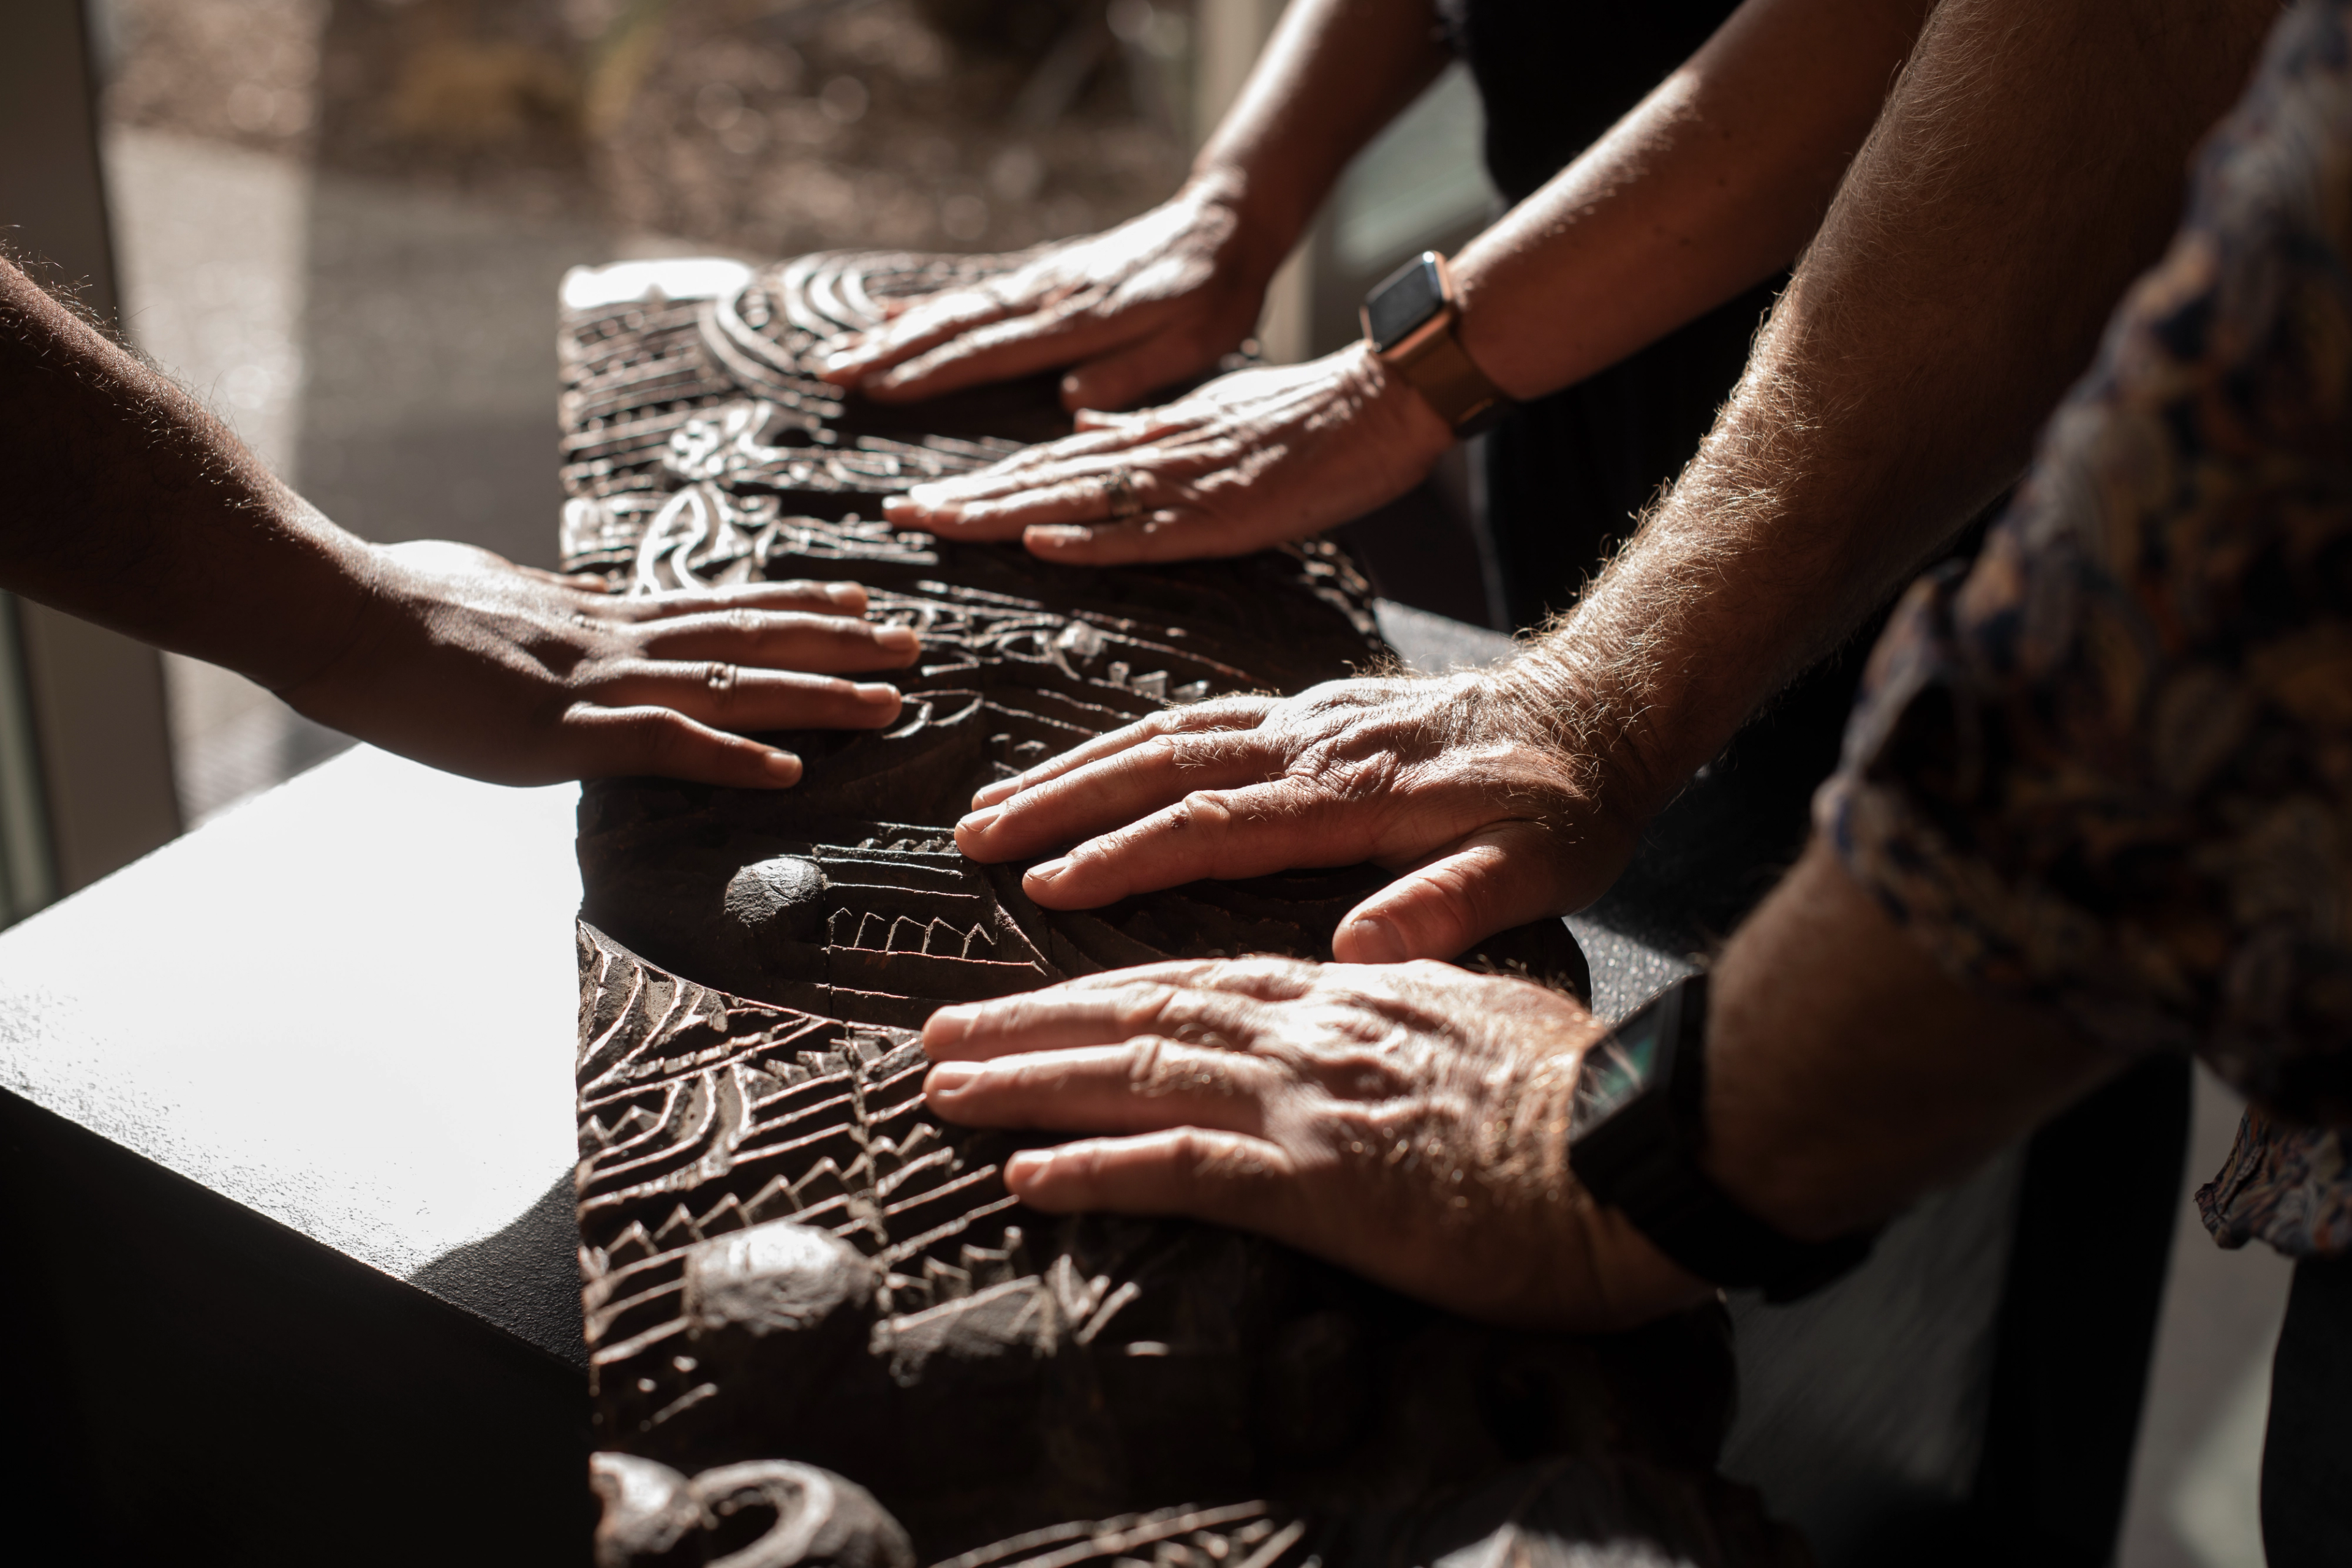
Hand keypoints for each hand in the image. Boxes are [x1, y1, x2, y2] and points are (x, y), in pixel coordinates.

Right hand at [277, 540, 919, 787]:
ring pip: (730, 683)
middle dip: (838, 645)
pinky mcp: (559, 730)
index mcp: (596, 616)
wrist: (333, 610)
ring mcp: (591, 684)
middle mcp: (613, 641)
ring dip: (816, 695)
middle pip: (748, 637)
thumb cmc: (396, 603)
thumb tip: (573, 607)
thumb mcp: (494, 596)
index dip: (791, 607)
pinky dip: (730, 757)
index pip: (716, 606)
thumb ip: (548, 612)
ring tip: (892, 699)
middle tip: (915, 643)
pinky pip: (663, 744)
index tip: (854, 602)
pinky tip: (791, 772)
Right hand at [818, 182, 1275, 410]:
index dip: (934, 373)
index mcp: (1081, 322)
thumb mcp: (1193, 344)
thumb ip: (1134, 371)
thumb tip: (1069, 398)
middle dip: (891, 351)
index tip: (880, 390)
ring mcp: (1041, 283)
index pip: (992, 351)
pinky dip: (928, 304)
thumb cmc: (1214, 296)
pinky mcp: (1043, 276)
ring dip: (896, 332)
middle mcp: (1048, 298)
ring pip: (955, 308)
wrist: (1223, 226)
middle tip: (832, 374)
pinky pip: (975, 292)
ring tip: (842, 353)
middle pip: (956, 326)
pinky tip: (891, 313)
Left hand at [879, 345, 1451, 565]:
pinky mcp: (1229, 513)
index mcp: (1149, 440)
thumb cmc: (1306, 414)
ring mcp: (1187, 485)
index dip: (980, 484)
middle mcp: (1154, 457)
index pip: (1046, 466)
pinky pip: (1149, 532)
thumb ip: (1144, 428)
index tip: (920, 500)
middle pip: (1041, 482)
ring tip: (937, 524)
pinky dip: (1094, 537)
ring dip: (1002, 515)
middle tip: (895, 516)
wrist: (1384, 396)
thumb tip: (1083, 430)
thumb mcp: (1210, 414)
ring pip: (1077, 501)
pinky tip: (1042, 543)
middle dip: (964, 500)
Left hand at [921, 957, 1704, 1329]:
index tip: (1032, 998)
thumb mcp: (1496, 1008)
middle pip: (1142, 1012)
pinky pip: (1183, 1170)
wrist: (1643, 1152)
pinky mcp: (1323, 1182)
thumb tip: (1379, 971)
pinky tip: (1027, 1178)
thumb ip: (1422, 984)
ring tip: (944, 1091)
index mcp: (1351, 992)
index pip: (1199, 978)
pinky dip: (1097, 1170)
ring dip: (1029, 1082)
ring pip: (1139, 1074)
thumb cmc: (1584, 1097)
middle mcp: (1313, 1031)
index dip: (1101, 987)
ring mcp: (1312, 1102)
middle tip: (938, 1036)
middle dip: (1029, 1023)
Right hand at [952, 672, 1639, 960]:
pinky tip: (1088, 769)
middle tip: (972, 838)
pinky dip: (1124, 743)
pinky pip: (1196, 719)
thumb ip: (1451, 906)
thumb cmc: (1569, 807)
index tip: (1046, 886)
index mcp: (1355, 795)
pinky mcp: (1312, 709)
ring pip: (1166, 734)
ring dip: (1074, 768)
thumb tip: (1357, 948)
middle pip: (1161, 765)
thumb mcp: (1539, 870)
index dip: (1126, 855)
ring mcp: (1307, 718)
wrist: (1602, 707)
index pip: (1215, 824)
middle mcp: (1314, 744)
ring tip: (995, 804)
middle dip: (1059, 801)